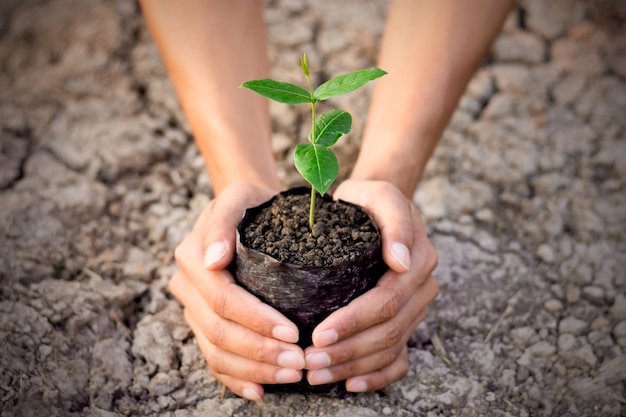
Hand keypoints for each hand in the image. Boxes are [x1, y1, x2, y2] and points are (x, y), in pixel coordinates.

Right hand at [169, 182, 304, 400]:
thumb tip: (213, 260)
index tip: (292, 332)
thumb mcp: (239, 196)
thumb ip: (223, 219)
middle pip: (219, 331)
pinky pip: (213, 360)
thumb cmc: (251, 204)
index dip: (256, 320)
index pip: (223, 299)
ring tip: (292, 375)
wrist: (246, 212)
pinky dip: (236, 379)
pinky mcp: (201, 324)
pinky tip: (260, 391)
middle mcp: (186, 286)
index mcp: (192, 257)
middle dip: (260, 352)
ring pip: (215, 352)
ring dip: (254, 370)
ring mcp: (191, 308)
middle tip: (300, 362)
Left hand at [303, 179, 438, 391]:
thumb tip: (402, 261)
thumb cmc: (367, 200)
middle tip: (309, 362)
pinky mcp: (406, 321)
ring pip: (390, 349)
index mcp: (419, 260)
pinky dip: (377, 376)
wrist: (373, 207)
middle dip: (348, 351)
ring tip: (316, 374)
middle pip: (388, 331)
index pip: (386, 301)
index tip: (319, 334)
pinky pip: (400, 359)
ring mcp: (416, 308)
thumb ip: (394, 217)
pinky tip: (349, 384)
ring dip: (353, 366)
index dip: (354, 322)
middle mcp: (421, 288)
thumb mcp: (378, 194)